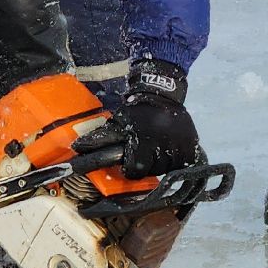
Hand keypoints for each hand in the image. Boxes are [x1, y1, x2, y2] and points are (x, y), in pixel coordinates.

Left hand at [74, 59, 200, 177]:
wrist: (164, 95)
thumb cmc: (137, 111)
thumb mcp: (118, 121)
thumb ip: (102, 137)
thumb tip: (78, 148)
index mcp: (141, 143)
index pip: (133, 170)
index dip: (129, 168)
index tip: (128, 163)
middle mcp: (160, 148)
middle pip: (148, 171)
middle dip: (142, 166)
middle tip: (140, 155)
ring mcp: (177, 150)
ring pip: (163, 170)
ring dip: (157, 163)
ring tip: (155, 149)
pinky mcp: (189, 150)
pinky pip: (179, 166)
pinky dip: (173, 161)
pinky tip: (167, 150)